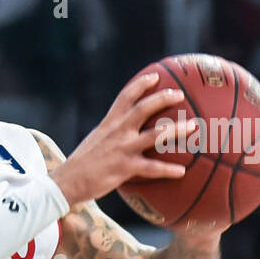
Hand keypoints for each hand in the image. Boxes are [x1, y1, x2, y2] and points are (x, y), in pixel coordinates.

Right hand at [52, 72, 196, 208]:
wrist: (66, 182)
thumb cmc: (81, 164)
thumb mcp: (95, 140)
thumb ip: (111, 133)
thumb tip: (125, 132)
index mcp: (109, 123)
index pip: (125, 97)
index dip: (141, 85)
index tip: (156, 76)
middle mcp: (117, 132)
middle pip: (143, 109)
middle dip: (163, 99)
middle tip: (180, 94)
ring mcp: (122, 149)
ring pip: (154, 136)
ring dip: (175, 130)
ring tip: (193, 127)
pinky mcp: (124, 168)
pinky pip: (151, 168)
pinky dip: (167, 169)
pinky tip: (181, 171)